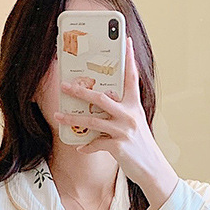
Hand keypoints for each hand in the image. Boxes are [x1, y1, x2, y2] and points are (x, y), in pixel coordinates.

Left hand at [54, 37, 178, 207]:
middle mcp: (129, 115)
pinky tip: (80, 147)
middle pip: (101, 98)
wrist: (152, 169)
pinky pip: (96, 143)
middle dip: (80, 91)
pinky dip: (86, 146)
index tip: (125, 40)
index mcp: (134, 106)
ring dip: (72, 119)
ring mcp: (124, 131)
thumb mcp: (134, 124)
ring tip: (57, 116)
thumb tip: (101, 104)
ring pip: (92, 121)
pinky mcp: (118, 147)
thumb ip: (120, 112)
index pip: (131, 77)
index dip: (128, 58)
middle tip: (64, 85)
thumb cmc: (140, 146)